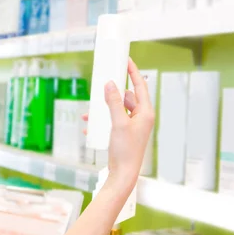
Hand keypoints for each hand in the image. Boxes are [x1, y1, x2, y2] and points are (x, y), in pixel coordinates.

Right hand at [83, 58, 154, 187]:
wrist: (123, 174)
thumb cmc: (125, 150)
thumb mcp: (118, 123)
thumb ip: (113, 102)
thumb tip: (110, 84)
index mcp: (145, 112)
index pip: (140, 86)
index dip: (133, 72)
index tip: (126, 60)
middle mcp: (141, 117)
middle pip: (126, 97)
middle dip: (111, 94)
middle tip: (101, 86)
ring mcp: (133, 126)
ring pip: (117, 109)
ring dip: (103, 109)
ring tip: (88, 113)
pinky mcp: (124, 134)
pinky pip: (112, 121)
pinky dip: (101, 121)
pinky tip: (88, 126)